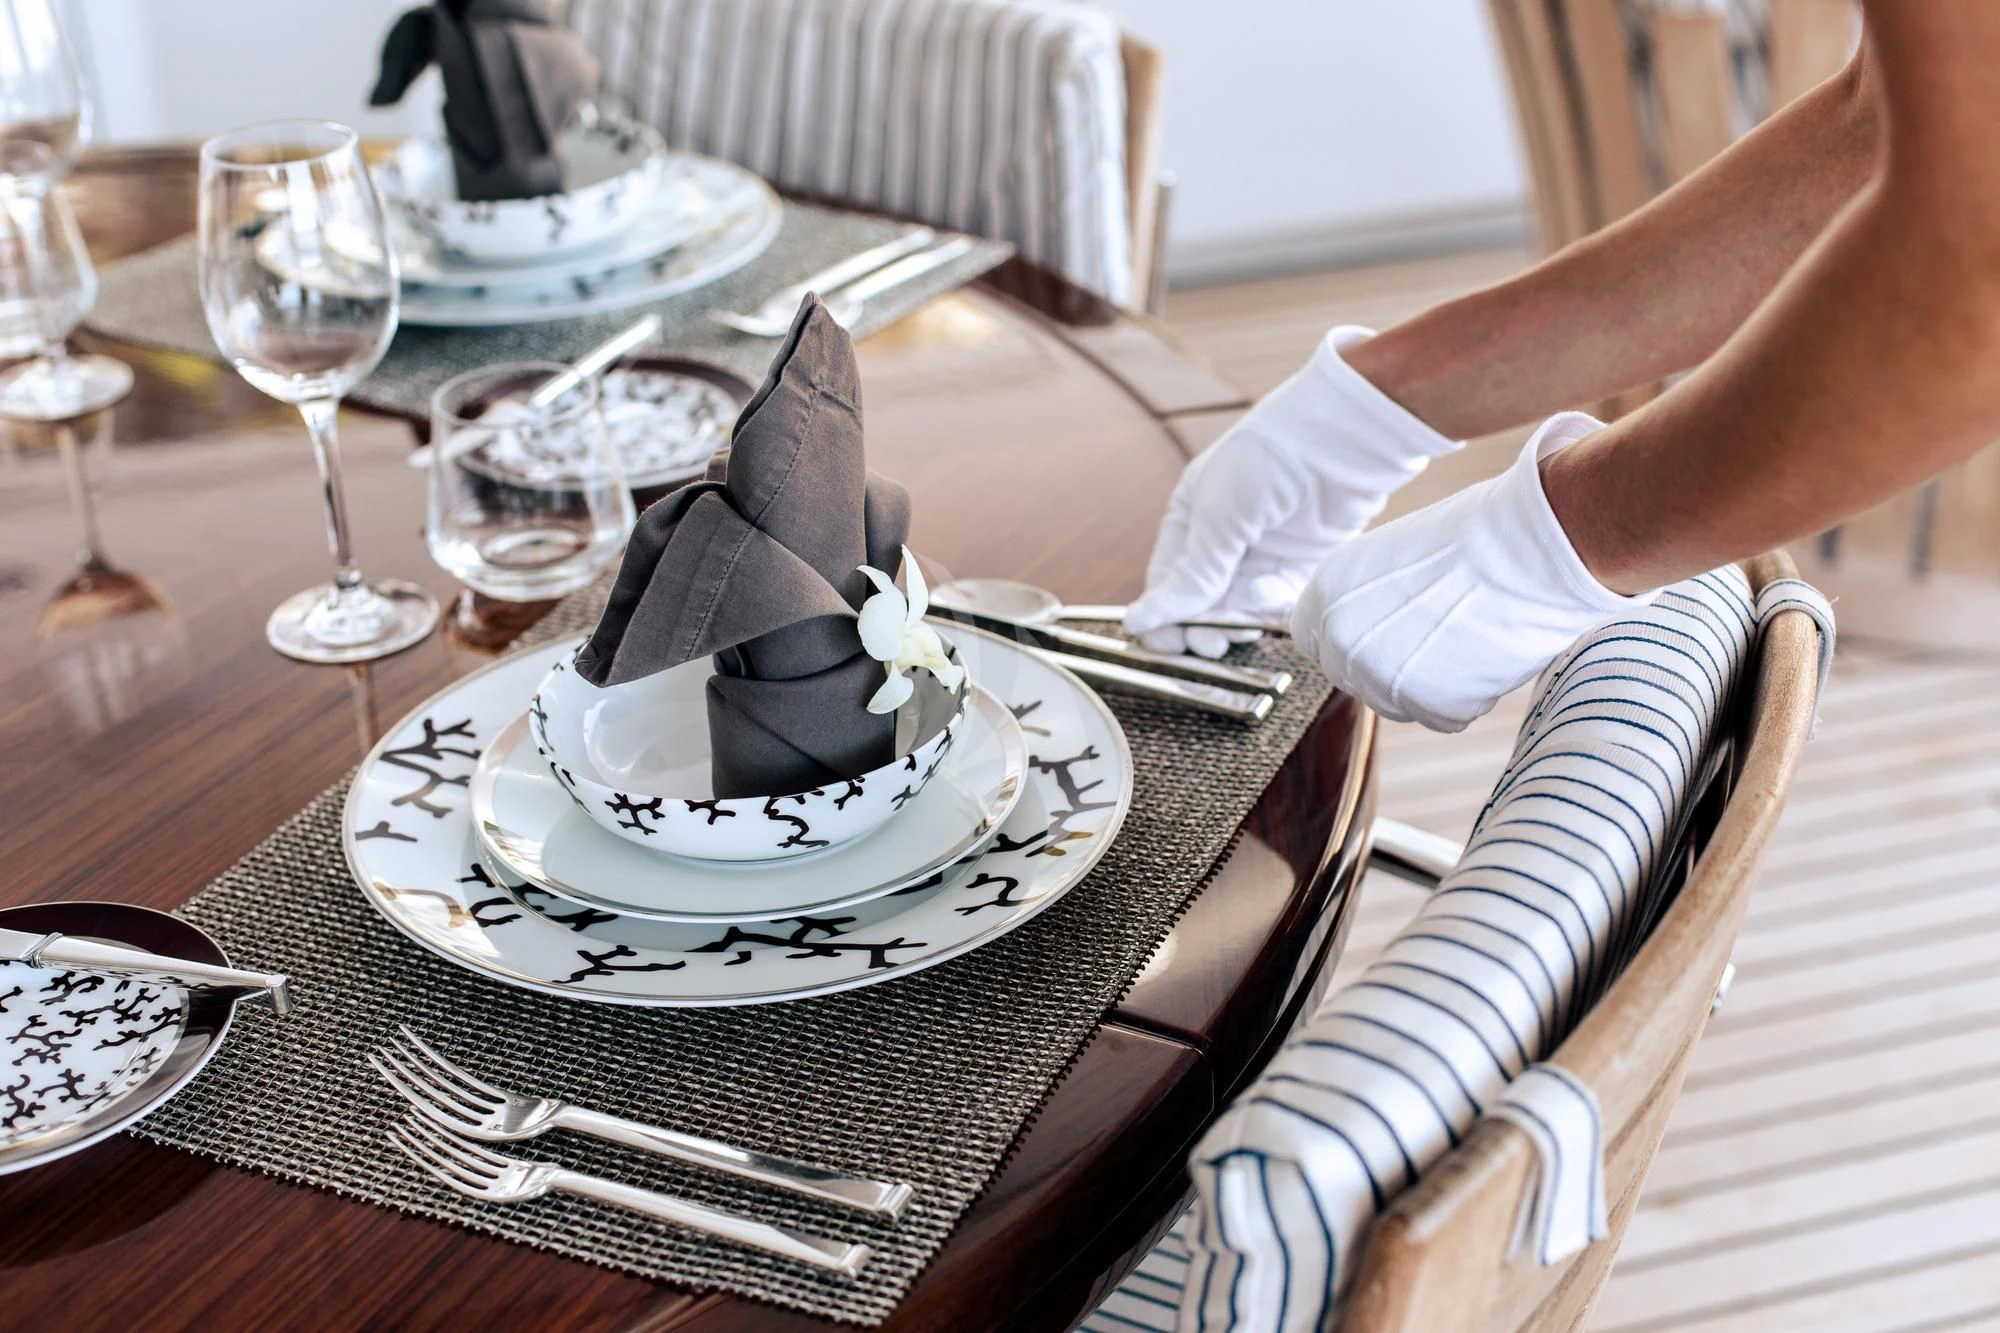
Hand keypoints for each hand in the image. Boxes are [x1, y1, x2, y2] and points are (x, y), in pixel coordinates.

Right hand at [1124, 326, 1461, 656]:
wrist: (1348, 437)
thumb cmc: (1272, 457)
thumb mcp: (1219, 518)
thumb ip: (1189, 577)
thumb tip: (1140, 621)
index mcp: (1191, 517)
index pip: (1166, 581)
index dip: (1163, 617)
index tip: (1168, 647)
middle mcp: (1223, 537)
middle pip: (1201, 601)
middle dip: (1202, 626)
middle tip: (1211, 643)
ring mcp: (1262, 551)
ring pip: (1238, 607)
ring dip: (1237, 623)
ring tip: (1242, 626)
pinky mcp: (1300, 563)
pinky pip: (1277, 602)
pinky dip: (1272, 613)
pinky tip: (1272, 612)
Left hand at [1290, 412, 1655, 731]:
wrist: (1530, 550)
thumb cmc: (1476, 537)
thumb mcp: (1394, 557)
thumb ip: (1366, 599)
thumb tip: (1369, 627)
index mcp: (1325, 592)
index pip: (1312, 638)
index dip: (1348, 638)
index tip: (1380, 634)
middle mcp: (1341, 639)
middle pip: (1352, 676)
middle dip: (1388, 663)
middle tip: (1436, 635)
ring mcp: (1381, 678)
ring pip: (1394, 701)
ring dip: (1426, 682)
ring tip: (1466, 636)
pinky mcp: (1428, 707)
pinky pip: (1440, 717)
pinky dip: (1465, 697)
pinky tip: (1485, 655)